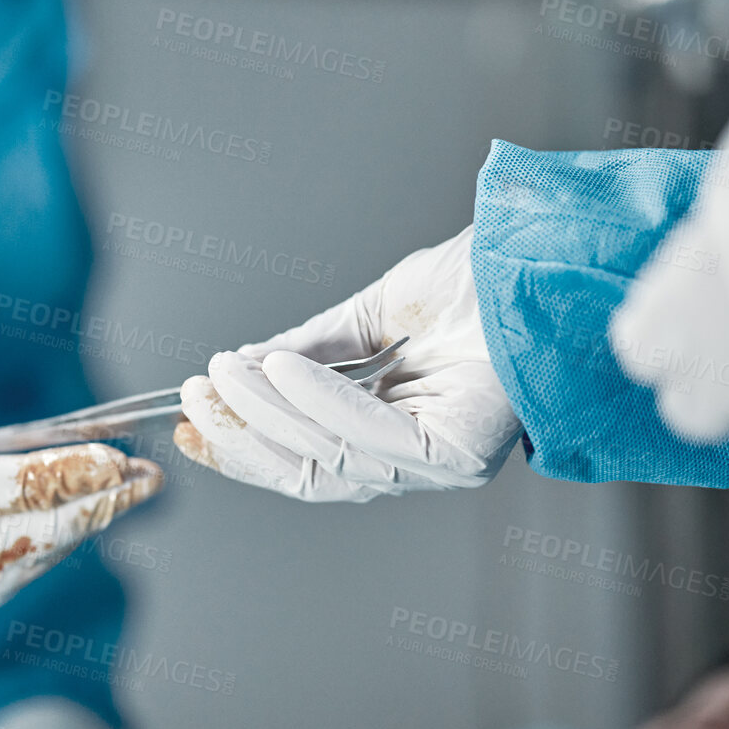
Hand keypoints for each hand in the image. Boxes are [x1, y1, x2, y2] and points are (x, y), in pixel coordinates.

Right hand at [171, 227, 520, 500]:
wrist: (537, 255)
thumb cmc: (475, 283)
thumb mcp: (370, 314)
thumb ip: (309, 350)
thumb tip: (240, 371)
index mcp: (397, 433)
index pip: (306, 461)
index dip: (243, 448)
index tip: (190, 421)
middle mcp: (418, 461)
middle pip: (310, 473)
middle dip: (243, 435)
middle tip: (196, 392)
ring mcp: (438, 466)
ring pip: (330, 458)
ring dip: (268, 412)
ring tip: (227, 372)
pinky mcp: (457, 455)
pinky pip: (369, 437)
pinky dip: (318, 402)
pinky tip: (281, 369)